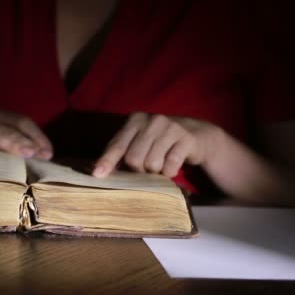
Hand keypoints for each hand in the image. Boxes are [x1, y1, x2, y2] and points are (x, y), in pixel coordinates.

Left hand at [92, 112, 221, 177]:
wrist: (197, 134)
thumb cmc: (160, 141)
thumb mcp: (138, 140)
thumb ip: (120, 152)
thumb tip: (98, 171)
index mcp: (135, 120)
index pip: (117, 145)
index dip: (107, 161)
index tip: (97, 174)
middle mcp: (152, 120)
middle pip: (134, 159)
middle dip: (138, 170)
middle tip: (146, 168)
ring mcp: (170, 128)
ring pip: (152, 164)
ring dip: (155, 172)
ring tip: (160, 164)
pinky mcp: (186, 139)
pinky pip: (170, 166)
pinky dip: (170, 172)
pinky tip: (172, 165)